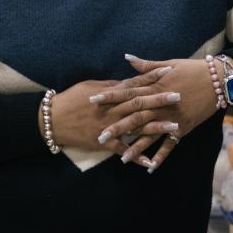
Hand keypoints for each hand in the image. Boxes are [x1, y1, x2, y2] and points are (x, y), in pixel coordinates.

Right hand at [42, 66, 181, 157]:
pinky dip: (136, 156)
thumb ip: (111, 85)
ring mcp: (109, 127)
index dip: (151, 77)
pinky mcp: (104, 143)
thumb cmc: (71, 99)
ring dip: (156, 127)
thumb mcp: (91, 86)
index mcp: (110, 94)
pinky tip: (152, 162)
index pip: (134, 83)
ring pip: (136, 127)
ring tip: (175, 126)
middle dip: (159, 99)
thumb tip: (128, 81)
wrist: (53, 119)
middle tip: (179, 95)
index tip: (168, 71)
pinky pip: (123, 151)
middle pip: (139, 103)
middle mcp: (112, 110)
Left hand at [92, 54, 221, 172]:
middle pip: (135, 116)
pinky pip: (170, 145)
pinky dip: (161, 156)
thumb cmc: (192, 68)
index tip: (93, 100)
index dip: (110, 96)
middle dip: (117, 127)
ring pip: (150, 134)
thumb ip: (147, 65)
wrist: (219, 80)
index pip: (128, 92)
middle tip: (100, 137)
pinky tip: (149, 167)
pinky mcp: (183, 128)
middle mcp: (161, 104)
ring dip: (136, 147)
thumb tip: (127, 58)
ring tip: (121, 158)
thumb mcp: (169, 63)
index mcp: (156, 86)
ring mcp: (172, 118)